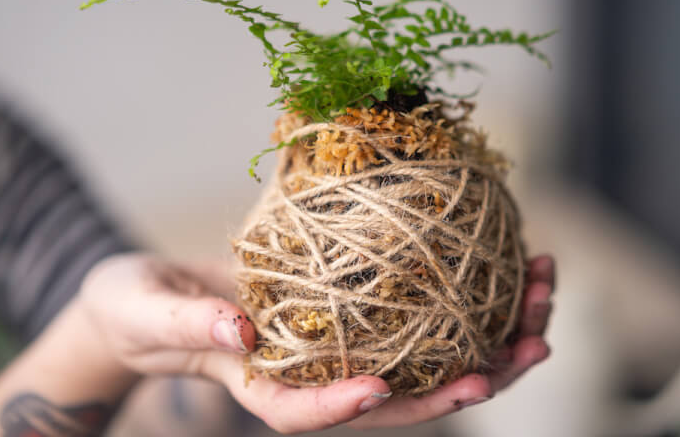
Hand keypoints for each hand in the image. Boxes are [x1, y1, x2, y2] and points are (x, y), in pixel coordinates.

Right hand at [78, 253, 553, 433]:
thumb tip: (238, 333)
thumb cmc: (137, 308)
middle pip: (395, 395)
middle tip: (529, 346)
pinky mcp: (347, 313)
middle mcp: (310, 373)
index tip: (379, 389)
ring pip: (420, 356)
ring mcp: (334, 345)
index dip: (341, 408)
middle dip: (465, 378)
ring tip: (542, 295)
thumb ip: (188, 325)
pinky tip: (502, 267)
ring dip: (487, 331)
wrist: (152, 297)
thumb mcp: (146, 311)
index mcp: (258, 383)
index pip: (302, 412)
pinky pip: (408, 313)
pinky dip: (457, 294)